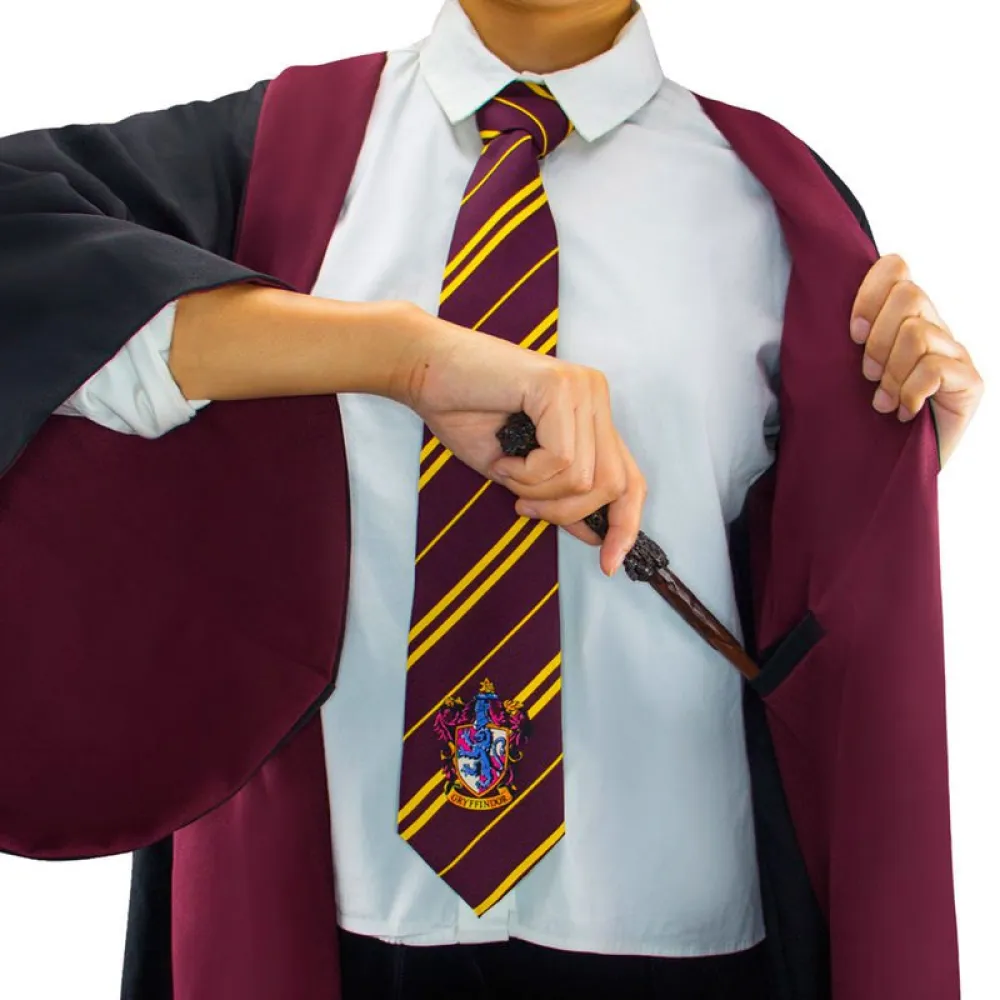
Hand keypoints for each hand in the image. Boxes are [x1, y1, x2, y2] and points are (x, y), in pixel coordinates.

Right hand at [398, 311, 645, 575]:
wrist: (423, 369)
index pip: (631, 479)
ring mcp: (581, 388)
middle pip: (614, 485)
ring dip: (536, 489)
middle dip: (567, 512)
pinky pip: (560, 459)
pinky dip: (526, 472)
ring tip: (506, 468)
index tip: (609, 564)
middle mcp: (595, 396)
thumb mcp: (520, 472)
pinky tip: (503, 455)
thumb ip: (560, 498)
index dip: (625, 525)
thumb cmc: (463, 413)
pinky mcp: (559, 386)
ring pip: (584, 478)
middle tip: (524, 505)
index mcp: (591, 414)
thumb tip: (596, 536)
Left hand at [850, 254, 984, 467]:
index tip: (851, 335)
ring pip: (917, 334)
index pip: (896, 268)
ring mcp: (956, 354)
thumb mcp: (843, 372)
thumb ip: (844, 338)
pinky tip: (904, 412)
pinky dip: (910, 392)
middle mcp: (936, 328)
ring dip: (892, 374)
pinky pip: (934, 369)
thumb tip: (816, 300)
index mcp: (905, 318)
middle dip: (877, 340)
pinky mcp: (971, 382)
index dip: (869, 294)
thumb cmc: (863, 418)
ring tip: (884, 402)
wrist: (889, 469)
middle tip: (869, 376)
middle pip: (908, 295)